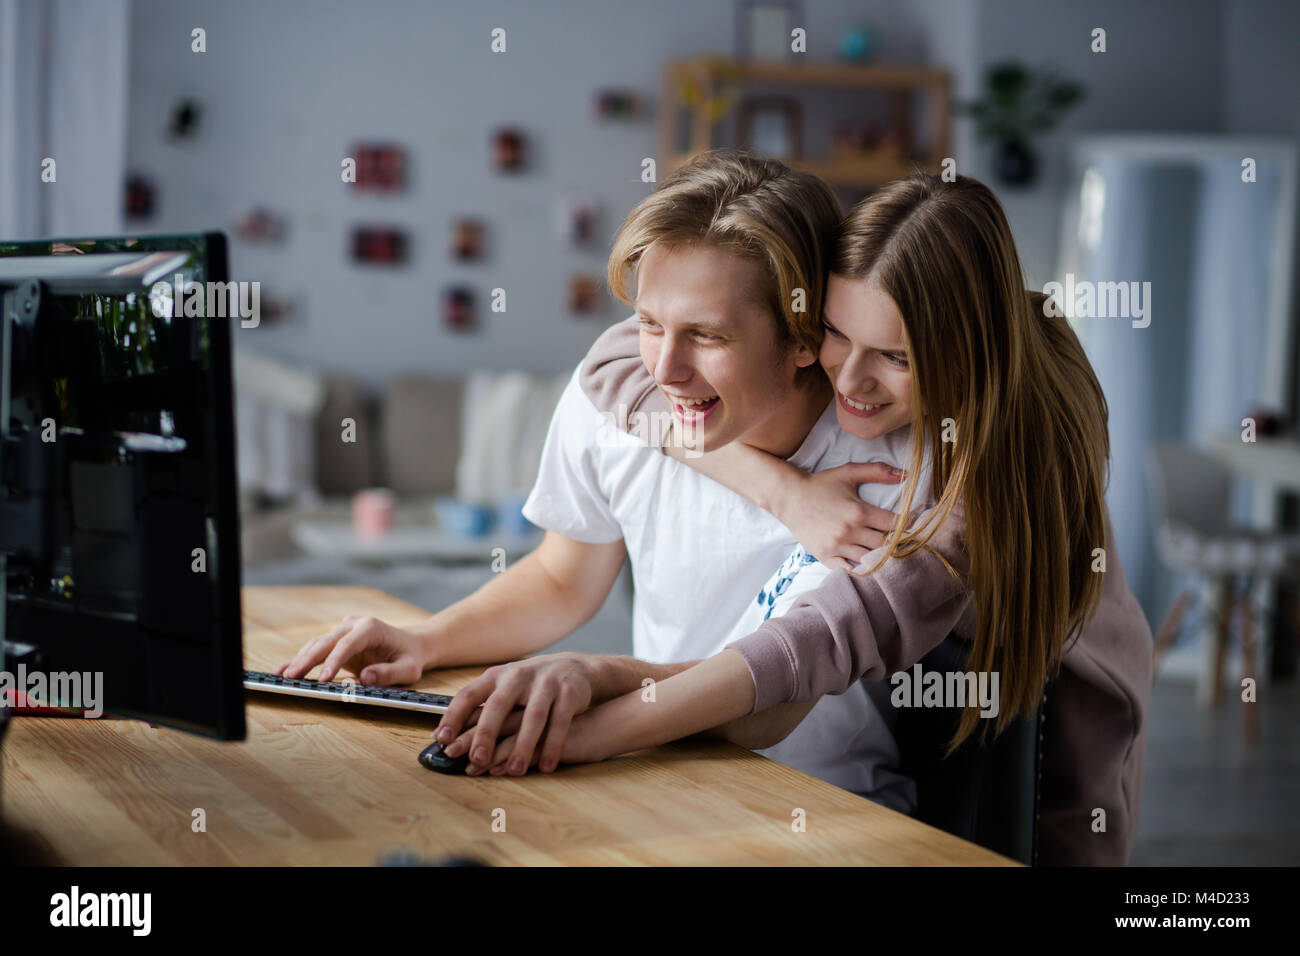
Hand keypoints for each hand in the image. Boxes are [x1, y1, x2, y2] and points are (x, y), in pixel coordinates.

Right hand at [276, 615, 427, 684]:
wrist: (412, 645)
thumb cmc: (410, 657)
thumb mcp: (408, 669)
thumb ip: (389, 674)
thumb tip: (365, 678)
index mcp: (371, 627)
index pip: (347, 645)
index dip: (333, 662)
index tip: (322, 680)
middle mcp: (354, 625)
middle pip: (326, 642)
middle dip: (307, 660)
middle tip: (291, 678)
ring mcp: (344, 630)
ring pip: (317, 644)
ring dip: (299, 660)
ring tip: (282, 677)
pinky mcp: (337, 640)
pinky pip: (317, 649)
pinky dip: (301, 659)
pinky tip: (285, 670)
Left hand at [435, 653, 607, 774]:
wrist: (576, 670)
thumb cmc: (530, 687)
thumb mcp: (503, 690)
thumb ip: (478, 710)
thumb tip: (442, 737)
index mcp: (496, 677)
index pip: (469, 695)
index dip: (454, 716)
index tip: (442, 740)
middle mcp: (518, 677)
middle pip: (499, 706)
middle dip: (486, 733)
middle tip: (477, 760)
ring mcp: (545, 683)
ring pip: (532, 717)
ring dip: (523, 746)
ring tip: (514, 771)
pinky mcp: (569, 692)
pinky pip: (560, 721)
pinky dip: (553, 745)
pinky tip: (547, 766)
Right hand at [779, 462, 905, 569]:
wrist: (789, 497)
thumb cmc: (821, 484)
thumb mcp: (849, 472)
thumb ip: (878, 471)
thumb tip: (906, 474)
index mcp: (859, 511)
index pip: (895, 525)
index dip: (904, 525)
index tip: (905, 525)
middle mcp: (850, 531)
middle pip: (884, 545)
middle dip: (892, 542)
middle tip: (894, 539)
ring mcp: (837, 546)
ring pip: (869, 559)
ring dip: (876, 555)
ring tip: (879, 550)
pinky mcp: (825, 556)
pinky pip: (849, 570)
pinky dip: (857, 567)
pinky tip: (861, 560)